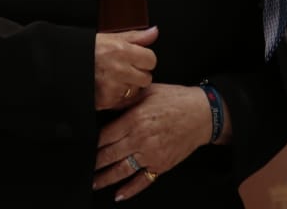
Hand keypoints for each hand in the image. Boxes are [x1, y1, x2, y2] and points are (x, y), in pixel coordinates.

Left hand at [93, 83, 214, 199]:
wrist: (202, 114)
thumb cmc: (176, 100)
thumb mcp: (148, 92)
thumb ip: (127, 101)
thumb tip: (108, 104)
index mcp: (134, 120)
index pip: (105, 136)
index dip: (92, 143)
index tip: (84, 147)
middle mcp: (141, 139)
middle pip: (110, 155)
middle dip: (95, 163)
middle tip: (83, 168)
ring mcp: (151, 154)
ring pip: (122, 170)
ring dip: (106, 179)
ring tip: (94, 183)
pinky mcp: (161, 165)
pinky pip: (143, 181)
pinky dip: (130, 190)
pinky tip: (120, 194)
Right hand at [94, 26, 158, 109]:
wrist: (66, 63)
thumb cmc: (88, 50)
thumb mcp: (111, 37)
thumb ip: (135, 37)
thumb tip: (154, 32)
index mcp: (122, 51)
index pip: (151, 60)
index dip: (144, 60)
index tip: (135, 59)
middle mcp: (120, 70)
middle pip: (146, 78)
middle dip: (138, 74)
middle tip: (123, 69)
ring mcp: (114, 87)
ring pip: (135, 91)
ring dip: (128, 87)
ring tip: (113, 78)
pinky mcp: (107, 100)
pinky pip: (122, 101)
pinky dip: (116, 96)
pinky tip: (107, 87)